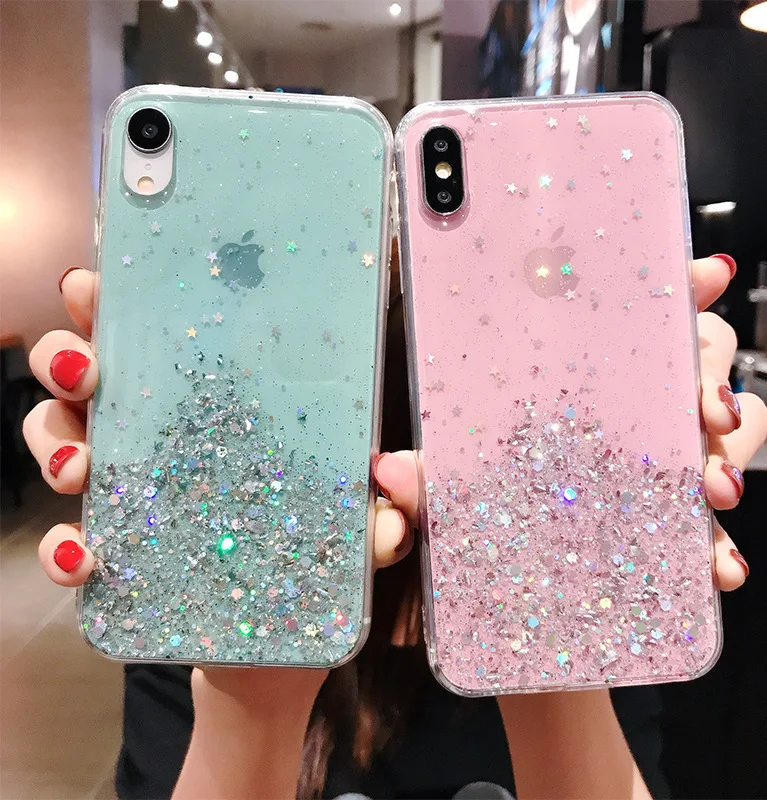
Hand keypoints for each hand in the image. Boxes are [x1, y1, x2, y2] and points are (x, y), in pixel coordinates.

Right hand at [24, 265, 417, 798]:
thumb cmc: (320, 568)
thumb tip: (391, 490)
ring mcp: (136, 492)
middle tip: (84, 366)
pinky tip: (84, 554)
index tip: (102, 282)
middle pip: (96, 373)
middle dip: (70, 355)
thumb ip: (391, 512)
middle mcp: (168, 436)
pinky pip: (68, 538)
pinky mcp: (119, 554)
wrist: (279, 658)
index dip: (125, 302)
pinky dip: (63, 546)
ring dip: (54, 442)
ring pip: (62, 438)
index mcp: (224, 408)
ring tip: (79, 467)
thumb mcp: (365, 532)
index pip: (168, 336)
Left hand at [374, 256, 766, 591]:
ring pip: (712, 438)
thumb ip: (416, 483)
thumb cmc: (450, 521)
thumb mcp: (429, 494)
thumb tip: (389, 471)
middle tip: (705, 408)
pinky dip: (716, 545)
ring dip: (723, 457)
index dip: (672, 288)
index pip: (622, 315)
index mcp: (556, 379)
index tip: (704, 275)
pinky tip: (718, 567)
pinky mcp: (650, 524)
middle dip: (709, 376)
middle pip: (688, 363)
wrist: (471, 605)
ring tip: (714, 489)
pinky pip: (701, 526)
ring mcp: (634, 465)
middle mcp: (605, 411)